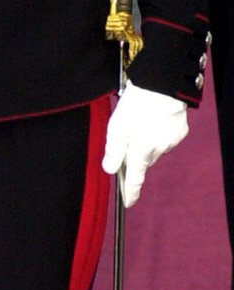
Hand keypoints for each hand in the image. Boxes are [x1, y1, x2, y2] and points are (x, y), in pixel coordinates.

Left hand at [101, 80, 188, 207]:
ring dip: (146, 142)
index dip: (130, 192)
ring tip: (140, 123)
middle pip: (143, 161)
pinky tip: (153, 120)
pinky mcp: (180, 132)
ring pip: (154, 150)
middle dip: (134, 155)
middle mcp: (159, 150)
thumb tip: (110, 170)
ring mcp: (171, 141)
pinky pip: (165, 139)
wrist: (161, 86)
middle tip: (127, 136)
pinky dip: (157, 134)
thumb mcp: (116, 128)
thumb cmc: (137, 105)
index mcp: (141, 151)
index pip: (135, 179)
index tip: (128, 203)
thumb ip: (113, 151)